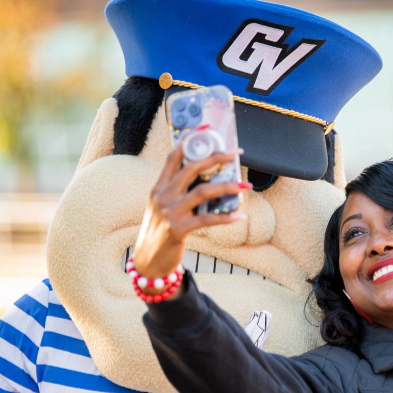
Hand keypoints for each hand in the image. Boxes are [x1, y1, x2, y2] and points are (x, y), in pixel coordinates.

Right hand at [133, 139, 247, 288]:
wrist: (148, 262)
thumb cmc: (161, 232)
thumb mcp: (163, 208)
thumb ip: (178, 193)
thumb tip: (208, 181)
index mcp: (159, 187)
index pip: (173, 157)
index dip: (189, 141)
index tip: (206, 131)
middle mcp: (163, 196)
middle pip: (191, 168)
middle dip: (216, 157)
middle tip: (235, 153)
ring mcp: (170, 212)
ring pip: (203, 192)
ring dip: (227, 187)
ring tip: (244, 185)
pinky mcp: (178, 229)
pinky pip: (207, 219)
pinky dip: (225, 217)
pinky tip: (239, 216)